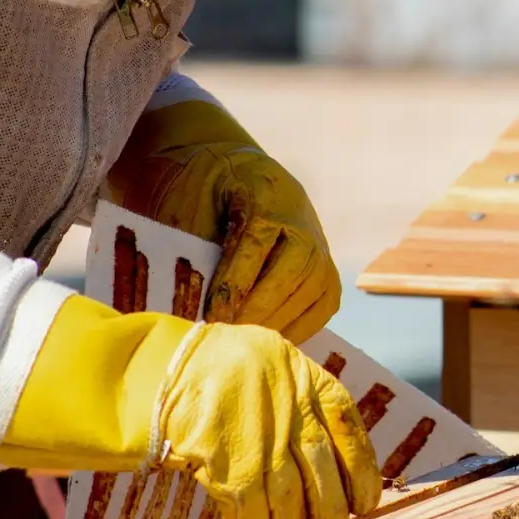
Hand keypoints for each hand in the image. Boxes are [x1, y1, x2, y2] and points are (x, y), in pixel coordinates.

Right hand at [0, 295, 380, 518]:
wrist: (173, 363)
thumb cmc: (232, 367)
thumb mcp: (283, 366)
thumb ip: (311, 405)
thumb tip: (336, 465)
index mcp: (312, 385)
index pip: (351, 434)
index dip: (364, 474)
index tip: (366, 504)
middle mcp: (292, 413)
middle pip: (322, 478)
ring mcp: (259, 439)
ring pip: (287, 502)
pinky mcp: (223, 462)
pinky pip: (246, 511)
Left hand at [109, 100, 339, 343]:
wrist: (236, 175)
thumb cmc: (204, 192)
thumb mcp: (191, 205)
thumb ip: (195, 247)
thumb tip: (191, 300)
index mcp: (266, 193)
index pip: (256, 245)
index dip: (234, 285)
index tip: (212, 315)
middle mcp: (303, 220)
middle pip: (290, 273)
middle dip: (256, 310)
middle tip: (225, 336)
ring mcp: (321, 247)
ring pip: (309, 293)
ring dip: (275, 323)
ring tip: (241, 343)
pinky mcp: (328, 273)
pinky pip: (321, 308)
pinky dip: (297, 328)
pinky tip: (266, 339)